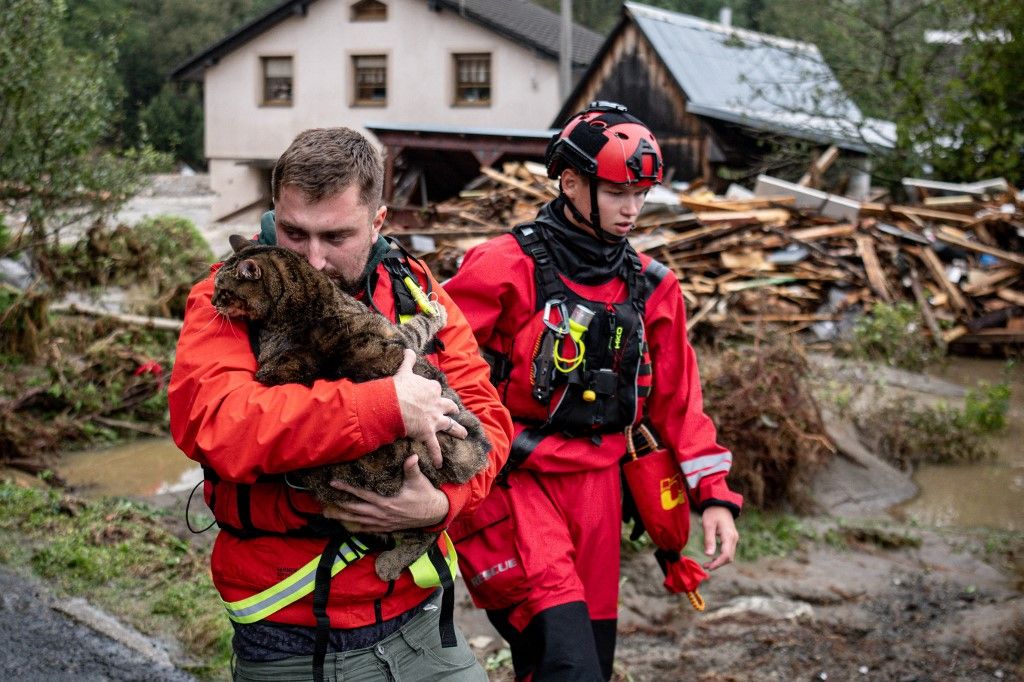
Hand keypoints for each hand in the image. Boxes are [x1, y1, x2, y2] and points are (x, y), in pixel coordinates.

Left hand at [321, 455, 449, 531]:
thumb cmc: (425, 494)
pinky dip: (355, 527)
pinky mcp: (387, 527)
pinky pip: (367, 529)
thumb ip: (412, 469)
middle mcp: (382, 514)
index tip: (334, 484)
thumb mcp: (419, 481)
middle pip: (355, 511)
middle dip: (338, 507)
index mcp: (387, 502)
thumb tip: (411, 456)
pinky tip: (346, 525)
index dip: (347, 489)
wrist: (434, 513)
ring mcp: (383, 522)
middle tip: (322, 504)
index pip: (362, 494)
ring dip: (342, 518)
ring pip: (358, 521)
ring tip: (328, 515)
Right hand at [392, 349, 466, 467]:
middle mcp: (437, 404)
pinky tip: (440, 464)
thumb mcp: (404, 371)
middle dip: (453, 409)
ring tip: (464, 434)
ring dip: (457, 430)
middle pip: (449, 406)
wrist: (393, 403)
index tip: (435, 395)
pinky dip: (437, 455)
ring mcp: (434, 419)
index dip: (435, 393)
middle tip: (456, 412)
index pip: (437, 389)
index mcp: (432, 389)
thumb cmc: (398, 387)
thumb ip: (408, 360)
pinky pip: (434, 447)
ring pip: (450, 426)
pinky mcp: (428, 433)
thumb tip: (407, 349)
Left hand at [701, 506, 738, 570]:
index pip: (726, 555)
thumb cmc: (712, 512)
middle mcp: (734, 538)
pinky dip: (722, 556)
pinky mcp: (732, 537)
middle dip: (718, 564)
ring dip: (720, 561)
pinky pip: (729, 550)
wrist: (720, 503)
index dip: (718, 563)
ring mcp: (734, 538)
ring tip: (708, 563)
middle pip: (729, 557)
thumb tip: (708, 555)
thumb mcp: (708, 525)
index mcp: (729, 536)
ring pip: (730, 555)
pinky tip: (713, 557)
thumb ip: (709, 540)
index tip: (708, 567)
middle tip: (706, 566)